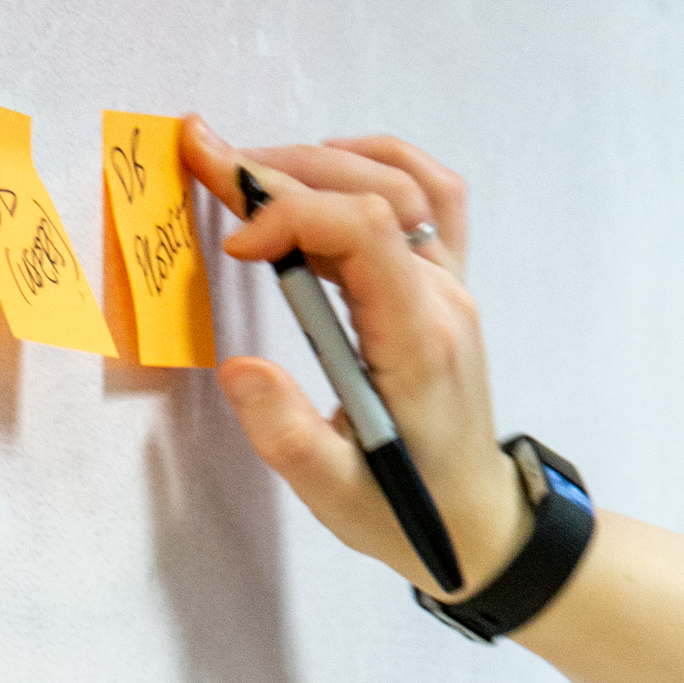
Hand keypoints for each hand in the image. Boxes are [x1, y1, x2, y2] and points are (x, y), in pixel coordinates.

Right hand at [180, 115, 525, 599]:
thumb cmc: (405, 510)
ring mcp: (451, 285)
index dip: (291, 215)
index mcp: (416, 339)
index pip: (365, 230)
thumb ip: (285, 433)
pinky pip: (433, 194)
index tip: (234, 248)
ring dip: (320, 162)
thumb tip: (237, 366)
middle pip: (374, 191)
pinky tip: (328, 162)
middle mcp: (441, 298)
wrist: (478, 522)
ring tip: (248, 170)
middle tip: (205, 160)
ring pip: (401, 181)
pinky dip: (380, 161)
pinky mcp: (445, 284)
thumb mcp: (334, 492)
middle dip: (282, 171)